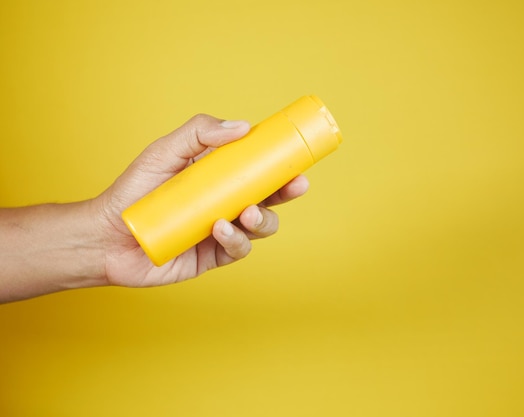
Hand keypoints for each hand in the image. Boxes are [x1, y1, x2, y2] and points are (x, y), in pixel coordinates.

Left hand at [94, 114, 308, 287]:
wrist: (106, 236)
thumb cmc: (134, 191)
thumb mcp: (165, 152)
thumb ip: (199, 131)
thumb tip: (243, 126)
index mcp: (219, 178)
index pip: (257, 170)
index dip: (281, 165)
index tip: (296, 158)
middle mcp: (225, 204)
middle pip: (268, 198)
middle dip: (286, 193)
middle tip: (295, 185)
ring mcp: (221, 231)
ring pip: (260, 227)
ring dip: (262, 219)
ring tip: (246, 213)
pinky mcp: (212, 256)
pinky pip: (237, 249)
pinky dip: (235, 240)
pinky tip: (221, 230)